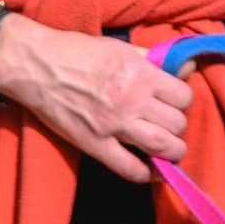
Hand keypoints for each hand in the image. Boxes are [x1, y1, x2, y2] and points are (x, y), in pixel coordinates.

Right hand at [0, 17, 193, 182]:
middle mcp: (133, 101)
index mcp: (141, 74)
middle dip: (178, 129)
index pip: (183, 96)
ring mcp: (115, 126)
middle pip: (177, 125)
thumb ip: (153, 59)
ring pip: (163, 148)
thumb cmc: (78, 53)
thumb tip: (186, 67)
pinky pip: (130, 169)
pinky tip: (146, 170)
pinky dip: (145, 174)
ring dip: (171, 153)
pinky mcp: (96, 146)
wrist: (38, 67)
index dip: (182, 103)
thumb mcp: (120, 48)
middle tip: (167, 128)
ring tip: (166, 152)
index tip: (173, 105)